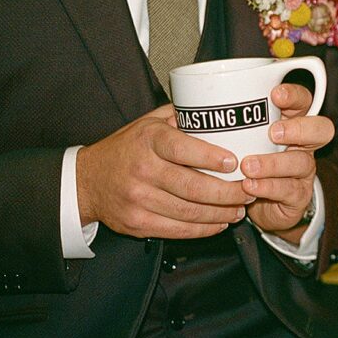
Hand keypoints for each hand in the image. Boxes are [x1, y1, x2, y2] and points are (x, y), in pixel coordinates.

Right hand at [77, 106, 253, 237]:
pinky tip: (219, 222)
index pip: (183, 149)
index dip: (211, 157)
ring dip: (221, 213)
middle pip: (192, 187)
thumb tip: (220, 108)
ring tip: (240, 208)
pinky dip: (203, 229)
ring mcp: (138, 199)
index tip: (235, 162)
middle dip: (228, 192)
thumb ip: (181, 116)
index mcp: (148, 140)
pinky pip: (177, 229)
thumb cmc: (127, 147)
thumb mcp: (149, 122)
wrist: (87, 180)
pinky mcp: (137, 223)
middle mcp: (142, 170)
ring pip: (189, 212)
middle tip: (249, 190)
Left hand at [241, 84, 332, 238]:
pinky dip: (268, 187)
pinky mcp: (298, 195)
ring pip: (301, 162)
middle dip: (299, 128)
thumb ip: (229, 118)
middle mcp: (303, 144)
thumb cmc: (245, 159)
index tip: (275, 95)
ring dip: (274, 163)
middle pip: (321, 129)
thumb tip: (198, 98)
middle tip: (272, 132)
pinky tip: (250, 186)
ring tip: (247, 166)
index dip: (295, 96)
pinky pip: (290, 190)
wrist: (254, 202)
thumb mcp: (238, 135)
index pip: (304, 100)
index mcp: (290, 121)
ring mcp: (303, 170)